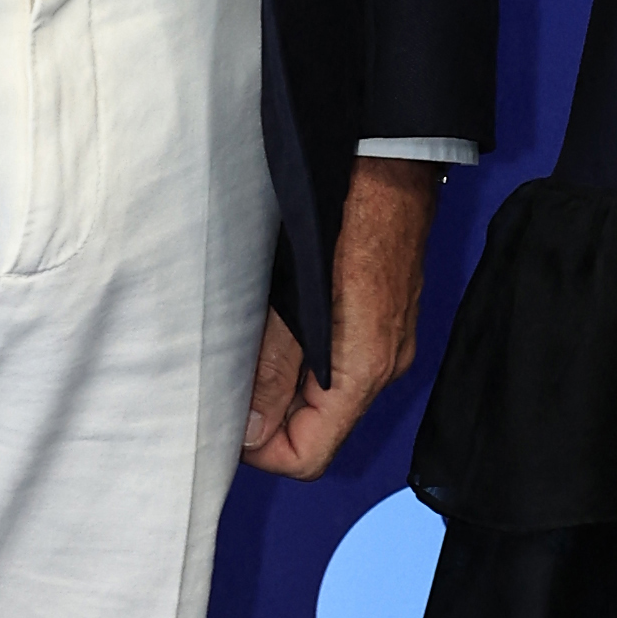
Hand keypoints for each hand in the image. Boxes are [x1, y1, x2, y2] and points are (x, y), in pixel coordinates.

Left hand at [242, 158, 440, 482]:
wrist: (391, 161)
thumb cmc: (346, 215)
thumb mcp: (296, 298)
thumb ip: (273, 367)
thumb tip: (251, 430)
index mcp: (364, 370)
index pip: (309, 456)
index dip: (261, 450)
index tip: (225, 421)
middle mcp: (384, 367)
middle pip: (318, 431)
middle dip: (269, 417)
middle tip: (227, 378)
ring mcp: (387, 345)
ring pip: (326, 399)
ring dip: (283, 387)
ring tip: (247, 347)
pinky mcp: (382, 321)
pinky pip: (339, 366)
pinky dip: (303, 361)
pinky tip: (277, 327)